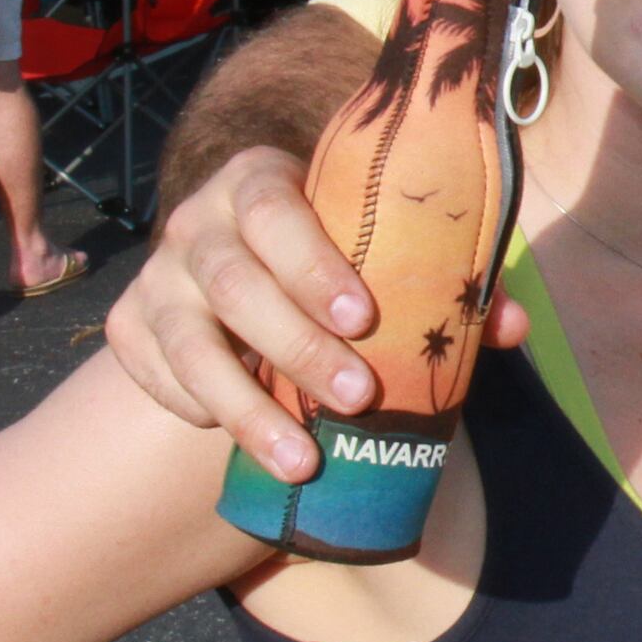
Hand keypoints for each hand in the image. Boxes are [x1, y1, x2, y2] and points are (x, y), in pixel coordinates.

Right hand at [101, 147, 524, 476]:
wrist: (250, 270)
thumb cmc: (337, 258)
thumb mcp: (384, 252)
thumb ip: (448, 280)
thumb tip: (512, 327)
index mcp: (261, 180)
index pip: (277, 211)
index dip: (314, 264)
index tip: (364, 318)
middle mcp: (197, 221)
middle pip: (234, 283)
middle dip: (296, 346)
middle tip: (358, 397)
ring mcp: (157, 275)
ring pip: (188, 341)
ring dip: (245, 407)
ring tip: (303, 460)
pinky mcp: (129, 327)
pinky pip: (155, 375)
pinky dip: (196, 409)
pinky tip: (240, 439)